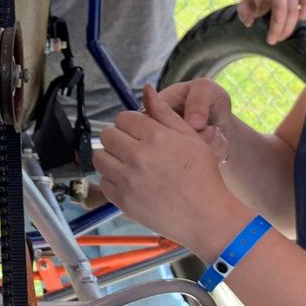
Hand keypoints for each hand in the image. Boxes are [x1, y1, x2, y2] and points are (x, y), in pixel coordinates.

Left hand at [94, 85, 232, 255]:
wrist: (206, 216)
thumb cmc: (202, 176)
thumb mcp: (190, 137)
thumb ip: (164, 113)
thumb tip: (146, 89)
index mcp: (156, 137)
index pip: (123, 118)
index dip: (131, 124)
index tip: (139, 132)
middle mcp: (138, 156)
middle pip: (107, 135)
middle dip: (118, 138)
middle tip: (132, 147)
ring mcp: (128, 180)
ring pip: (100, 157)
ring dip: (111, 157)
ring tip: (128, 163)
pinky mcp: (123, 200)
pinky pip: (103, 182)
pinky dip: (113, 180)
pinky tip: (130, 182)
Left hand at [237, 0, 305, 43]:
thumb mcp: (245, 0)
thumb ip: (243, 11)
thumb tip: (249, 22)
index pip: (278, 3)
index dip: (277, 23)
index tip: (270, 38)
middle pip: (289, 11)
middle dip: (282, 30)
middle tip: (273, 41)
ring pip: (298, 12)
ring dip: (289, 28)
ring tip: (280, 37)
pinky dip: (304, 15)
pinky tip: (295, 22)